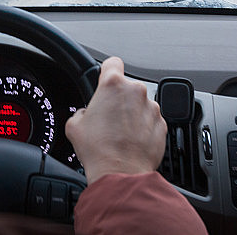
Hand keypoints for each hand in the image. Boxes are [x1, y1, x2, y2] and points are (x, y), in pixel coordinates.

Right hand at [65, 56, 166, 183]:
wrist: (121, 174)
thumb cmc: (99, 150)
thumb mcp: (74, 125)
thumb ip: (81, 111)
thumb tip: (85, 114)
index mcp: (113, 85)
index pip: (112, 63)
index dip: (107, 70)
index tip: (105, 78)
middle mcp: (136, 92)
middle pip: (126, 87)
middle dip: (118, 99)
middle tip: (108, 118)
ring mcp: (152, 108)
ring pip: (140, 104)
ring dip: (132, 114)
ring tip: (120, 134)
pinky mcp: (162, 124)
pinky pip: (150, 120)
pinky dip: (143, 127)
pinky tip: (131, 141)